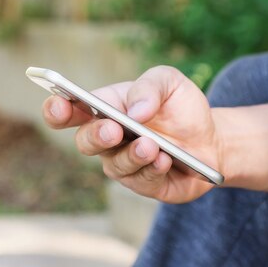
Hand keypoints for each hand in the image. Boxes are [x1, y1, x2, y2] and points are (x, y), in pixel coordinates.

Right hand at [42, 66, 223, 202]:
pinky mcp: (144, 185)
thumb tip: (134, 110)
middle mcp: (107, 139)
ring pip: (114, 165)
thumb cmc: (180, 107)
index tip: (58, 105)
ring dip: (131, 155)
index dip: (56, 109)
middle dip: (96, 136)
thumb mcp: (170, 82)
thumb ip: (150, 86)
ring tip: (150, 146)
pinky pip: (142, 181)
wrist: (211, 139)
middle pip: (85, 142)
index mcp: (104, 108)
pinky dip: (153, 169)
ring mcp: (123, 164)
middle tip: (113, 129)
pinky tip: (165, 160)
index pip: (68, 111)